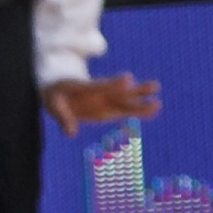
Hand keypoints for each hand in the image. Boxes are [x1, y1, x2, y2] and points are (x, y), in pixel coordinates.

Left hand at [44, 74, 159, 129]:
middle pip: (120, 91)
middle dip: (135, 90)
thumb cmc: (56, 96)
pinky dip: (139, 110)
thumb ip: (63, 118)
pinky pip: (126, 109)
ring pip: (127, 101)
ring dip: (141, 102)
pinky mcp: (109, 108)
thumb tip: (70, 134)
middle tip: (154, 86)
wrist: (60, 92)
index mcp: (85, 87)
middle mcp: (100, 92)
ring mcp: (107, 100)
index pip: (101, 85)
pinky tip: (154, 108)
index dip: (114, 83)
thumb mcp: (54, 105)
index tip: (128, 79)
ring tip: (158, 103)